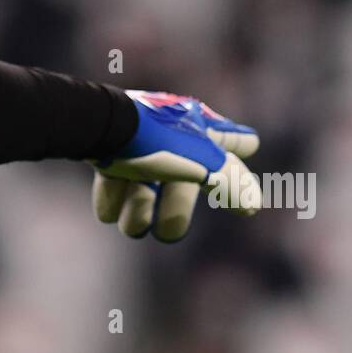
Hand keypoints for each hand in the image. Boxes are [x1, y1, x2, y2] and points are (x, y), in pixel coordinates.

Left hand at [89, 91, 260, 240]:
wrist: (97, 128)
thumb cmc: (156, 139)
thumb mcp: (203, 162)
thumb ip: (232, 184)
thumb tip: (254, 206)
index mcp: (198, 129)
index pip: (232, 137)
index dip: (241, 142)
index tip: (248, 143)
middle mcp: (171, 137)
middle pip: (184, 191)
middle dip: (174, 212)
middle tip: (167, 224)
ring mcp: (137, 150)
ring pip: (144, 202)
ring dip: (138, 213)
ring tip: (132, 207)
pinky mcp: (108, 161)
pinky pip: (115, 198)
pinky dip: (113, 201)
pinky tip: (111, 193)